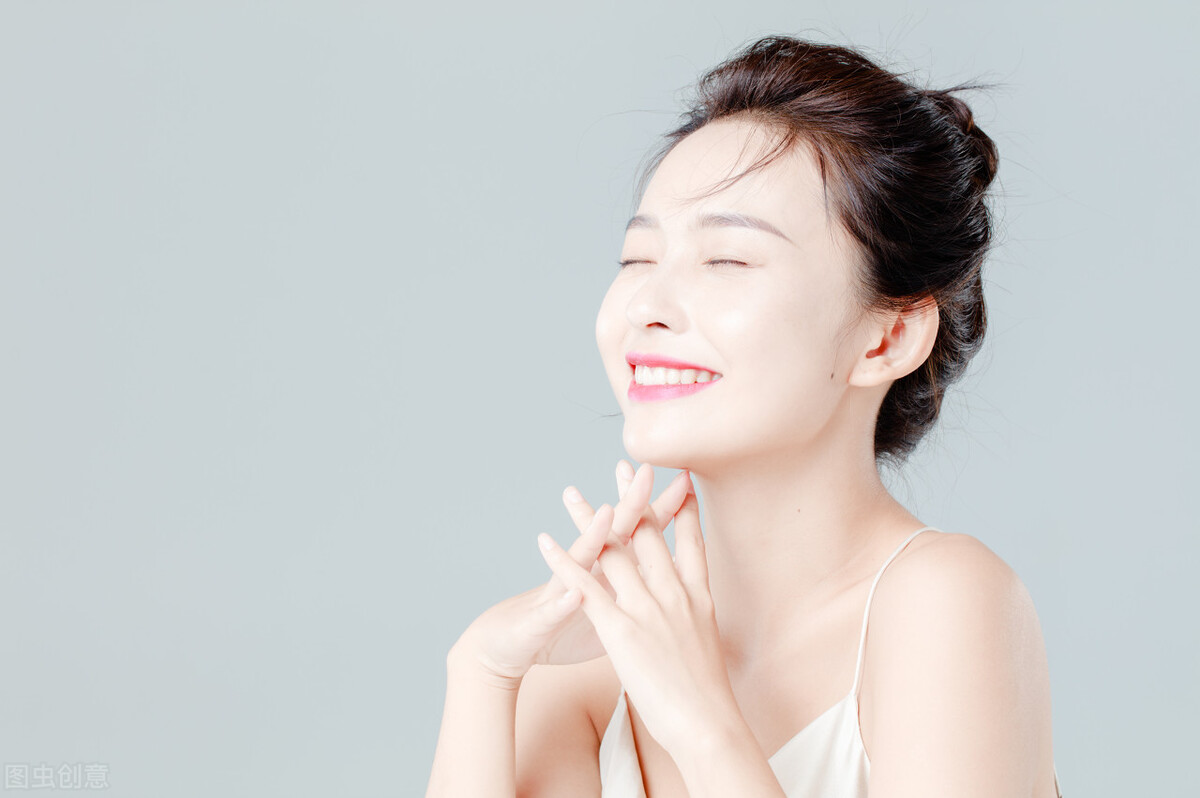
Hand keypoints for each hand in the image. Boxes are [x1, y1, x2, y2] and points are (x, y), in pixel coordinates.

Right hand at [449, 462, 691, 686]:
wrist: (511, 644)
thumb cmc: (565, 624)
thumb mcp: (609, 605)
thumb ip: (633, 584)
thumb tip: (670, 570)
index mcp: (608, 570)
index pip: (641, 533)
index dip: (664, 509)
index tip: (687, 479)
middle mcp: (586, 571)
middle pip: (614, 532)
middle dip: (630, 501)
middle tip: (646, 470)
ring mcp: (561, 590)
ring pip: (579, 560)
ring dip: (592, 536)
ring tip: (607, 513)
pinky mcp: (542, 618)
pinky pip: (554, 609)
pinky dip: (564, 601)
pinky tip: (573, 591)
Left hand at [536, 470, 741, 754]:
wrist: (711, 725)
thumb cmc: (712, 697)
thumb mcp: (709, 644)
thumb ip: (697, 619)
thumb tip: (695, 613)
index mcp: (699, 596)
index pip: (691, 541)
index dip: (682, 507)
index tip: (680, 478)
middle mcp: (674, 593)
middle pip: (649, 534)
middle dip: (634, 498)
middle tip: (625, 465)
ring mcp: (647, 608)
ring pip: (613, 551)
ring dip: (588, 519)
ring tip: (570, 493)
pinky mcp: (621, 629)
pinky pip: (586, 587)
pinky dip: (564, 561)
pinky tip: (546, 541)